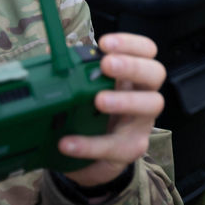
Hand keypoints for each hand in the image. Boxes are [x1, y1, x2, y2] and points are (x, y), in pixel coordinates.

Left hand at [60, 33, 165, 188]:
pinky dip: (90, 145)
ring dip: (126, 99)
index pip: (145, 51)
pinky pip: (116, 146)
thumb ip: (74, 77)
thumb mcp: (84, 95)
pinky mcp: (131, 149)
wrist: (90, 160)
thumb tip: (49, 57)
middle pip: (155, 73)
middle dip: (133, 65)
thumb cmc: (90, 119)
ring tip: (99, 100)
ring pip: (152, 105)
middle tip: (107, 64)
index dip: (130, 44)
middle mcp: (143, 96)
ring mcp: (141, 123)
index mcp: (131, 77)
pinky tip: (67, 143)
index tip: (104, 43)